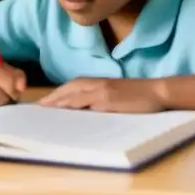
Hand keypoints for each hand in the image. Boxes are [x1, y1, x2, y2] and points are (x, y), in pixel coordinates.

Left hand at [39, 78, 166, 112]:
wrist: (158, 92)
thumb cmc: (138, 96)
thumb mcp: (115, 96)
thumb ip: (98, 101)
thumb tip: (82, 112)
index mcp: (97, 82)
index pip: (71, 87)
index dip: (56, 95)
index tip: (43, 104)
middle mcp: (96, 83)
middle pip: (68, 89)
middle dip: (52, 98)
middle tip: (37, 108)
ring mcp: (101, 90)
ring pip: (74, 94)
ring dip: (58, 101)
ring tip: (44, 110)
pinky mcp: (108, 98)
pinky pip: (87, 102)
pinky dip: (74, 105)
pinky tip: (65, 111)